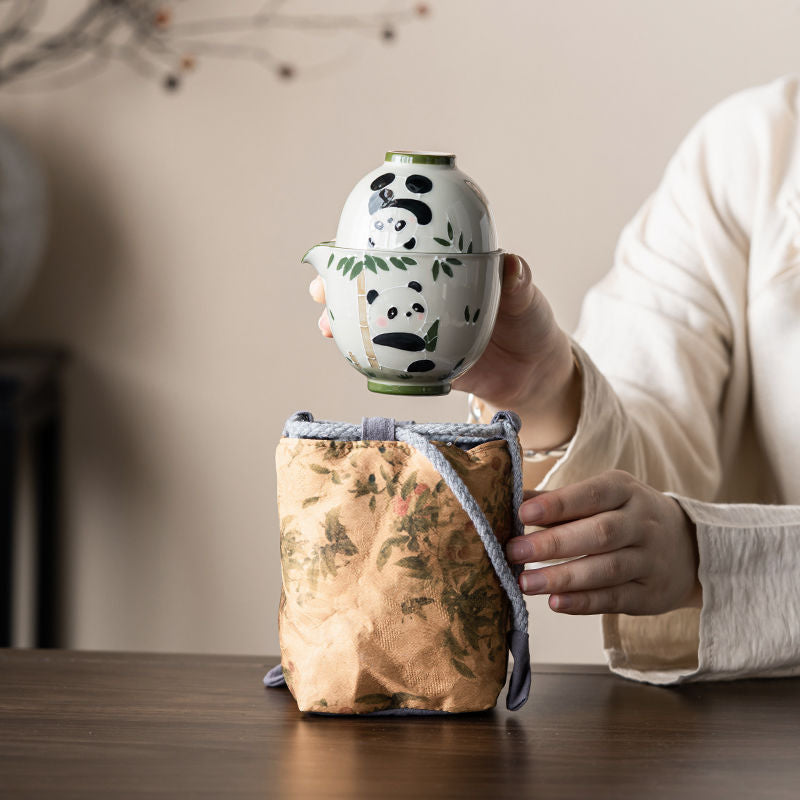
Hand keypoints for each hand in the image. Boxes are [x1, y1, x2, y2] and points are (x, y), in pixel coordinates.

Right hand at [309, 253, 580, 447]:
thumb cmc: (531, 322)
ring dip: (345, 323)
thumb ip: (518, 282)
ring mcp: (418, 333)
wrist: (535, 372)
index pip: (399, 253)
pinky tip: (352, 358)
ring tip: (327, 325)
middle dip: (340, 285)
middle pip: (373, 287)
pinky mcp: (420, 366)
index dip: (366, 248)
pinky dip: (368, 360)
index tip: (339, 245)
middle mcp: (423, 299)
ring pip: (372, 323)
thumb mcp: (526, 296)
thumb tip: (511, 264)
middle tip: (321, 287)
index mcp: (442, 273)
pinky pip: (388, 361)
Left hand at [507, 469, 701, 614]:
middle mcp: (642, 522)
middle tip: (514, 552)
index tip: (522, 514)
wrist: (690, 547)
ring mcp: (649, 560)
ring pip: (607, 569)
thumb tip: (508, 500)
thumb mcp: (601, 497)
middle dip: (553, 544)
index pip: (590, 495)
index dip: (557, 505)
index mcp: (624, 490)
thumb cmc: (625, 516)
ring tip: (526, 583)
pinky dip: (584, 602)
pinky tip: (555, 603)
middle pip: (599, 533)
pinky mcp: (650, 594)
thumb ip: (557, 501)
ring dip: (563, 577)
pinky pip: (615, 599)